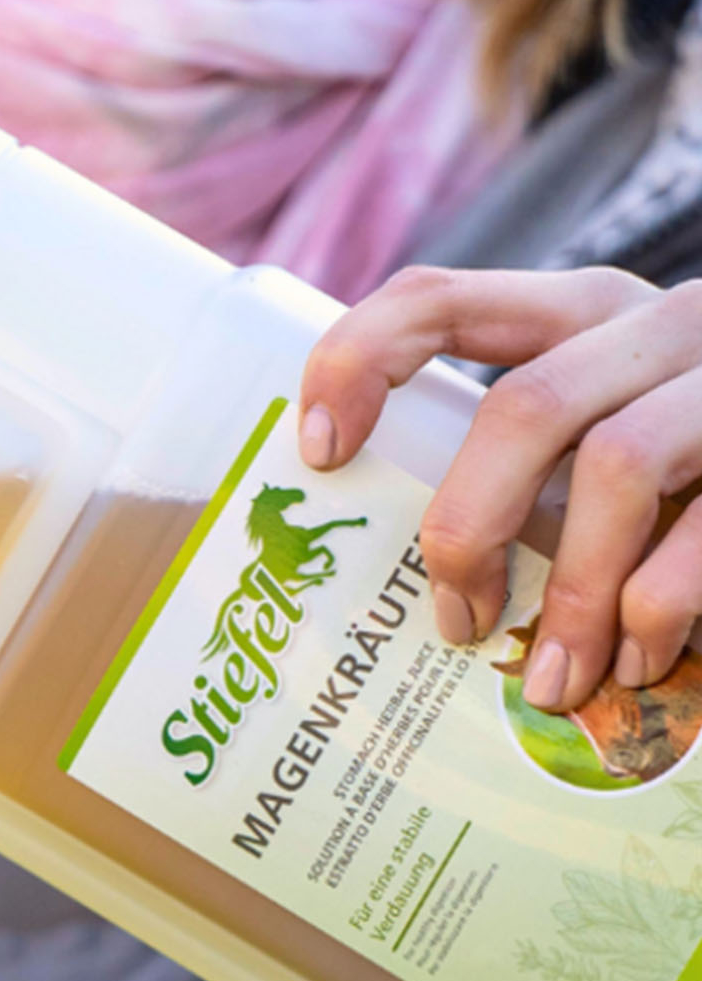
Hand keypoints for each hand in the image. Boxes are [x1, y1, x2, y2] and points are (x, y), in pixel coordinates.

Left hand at [298, 265, 701, 712]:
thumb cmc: (699, 486)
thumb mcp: (610, 447)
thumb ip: (529, 475)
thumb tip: (420, 583)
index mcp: (587, 313)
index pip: (439, 297)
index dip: (361, 359)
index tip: (317, 451)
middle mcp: (662, 323)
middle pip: (527, 405)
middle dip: (473, 526)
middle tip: (455, 621)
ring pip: (619, 464)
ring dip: (572, 591)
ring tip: (552, 682)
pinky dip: (659, 606)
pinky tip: (641, 661)